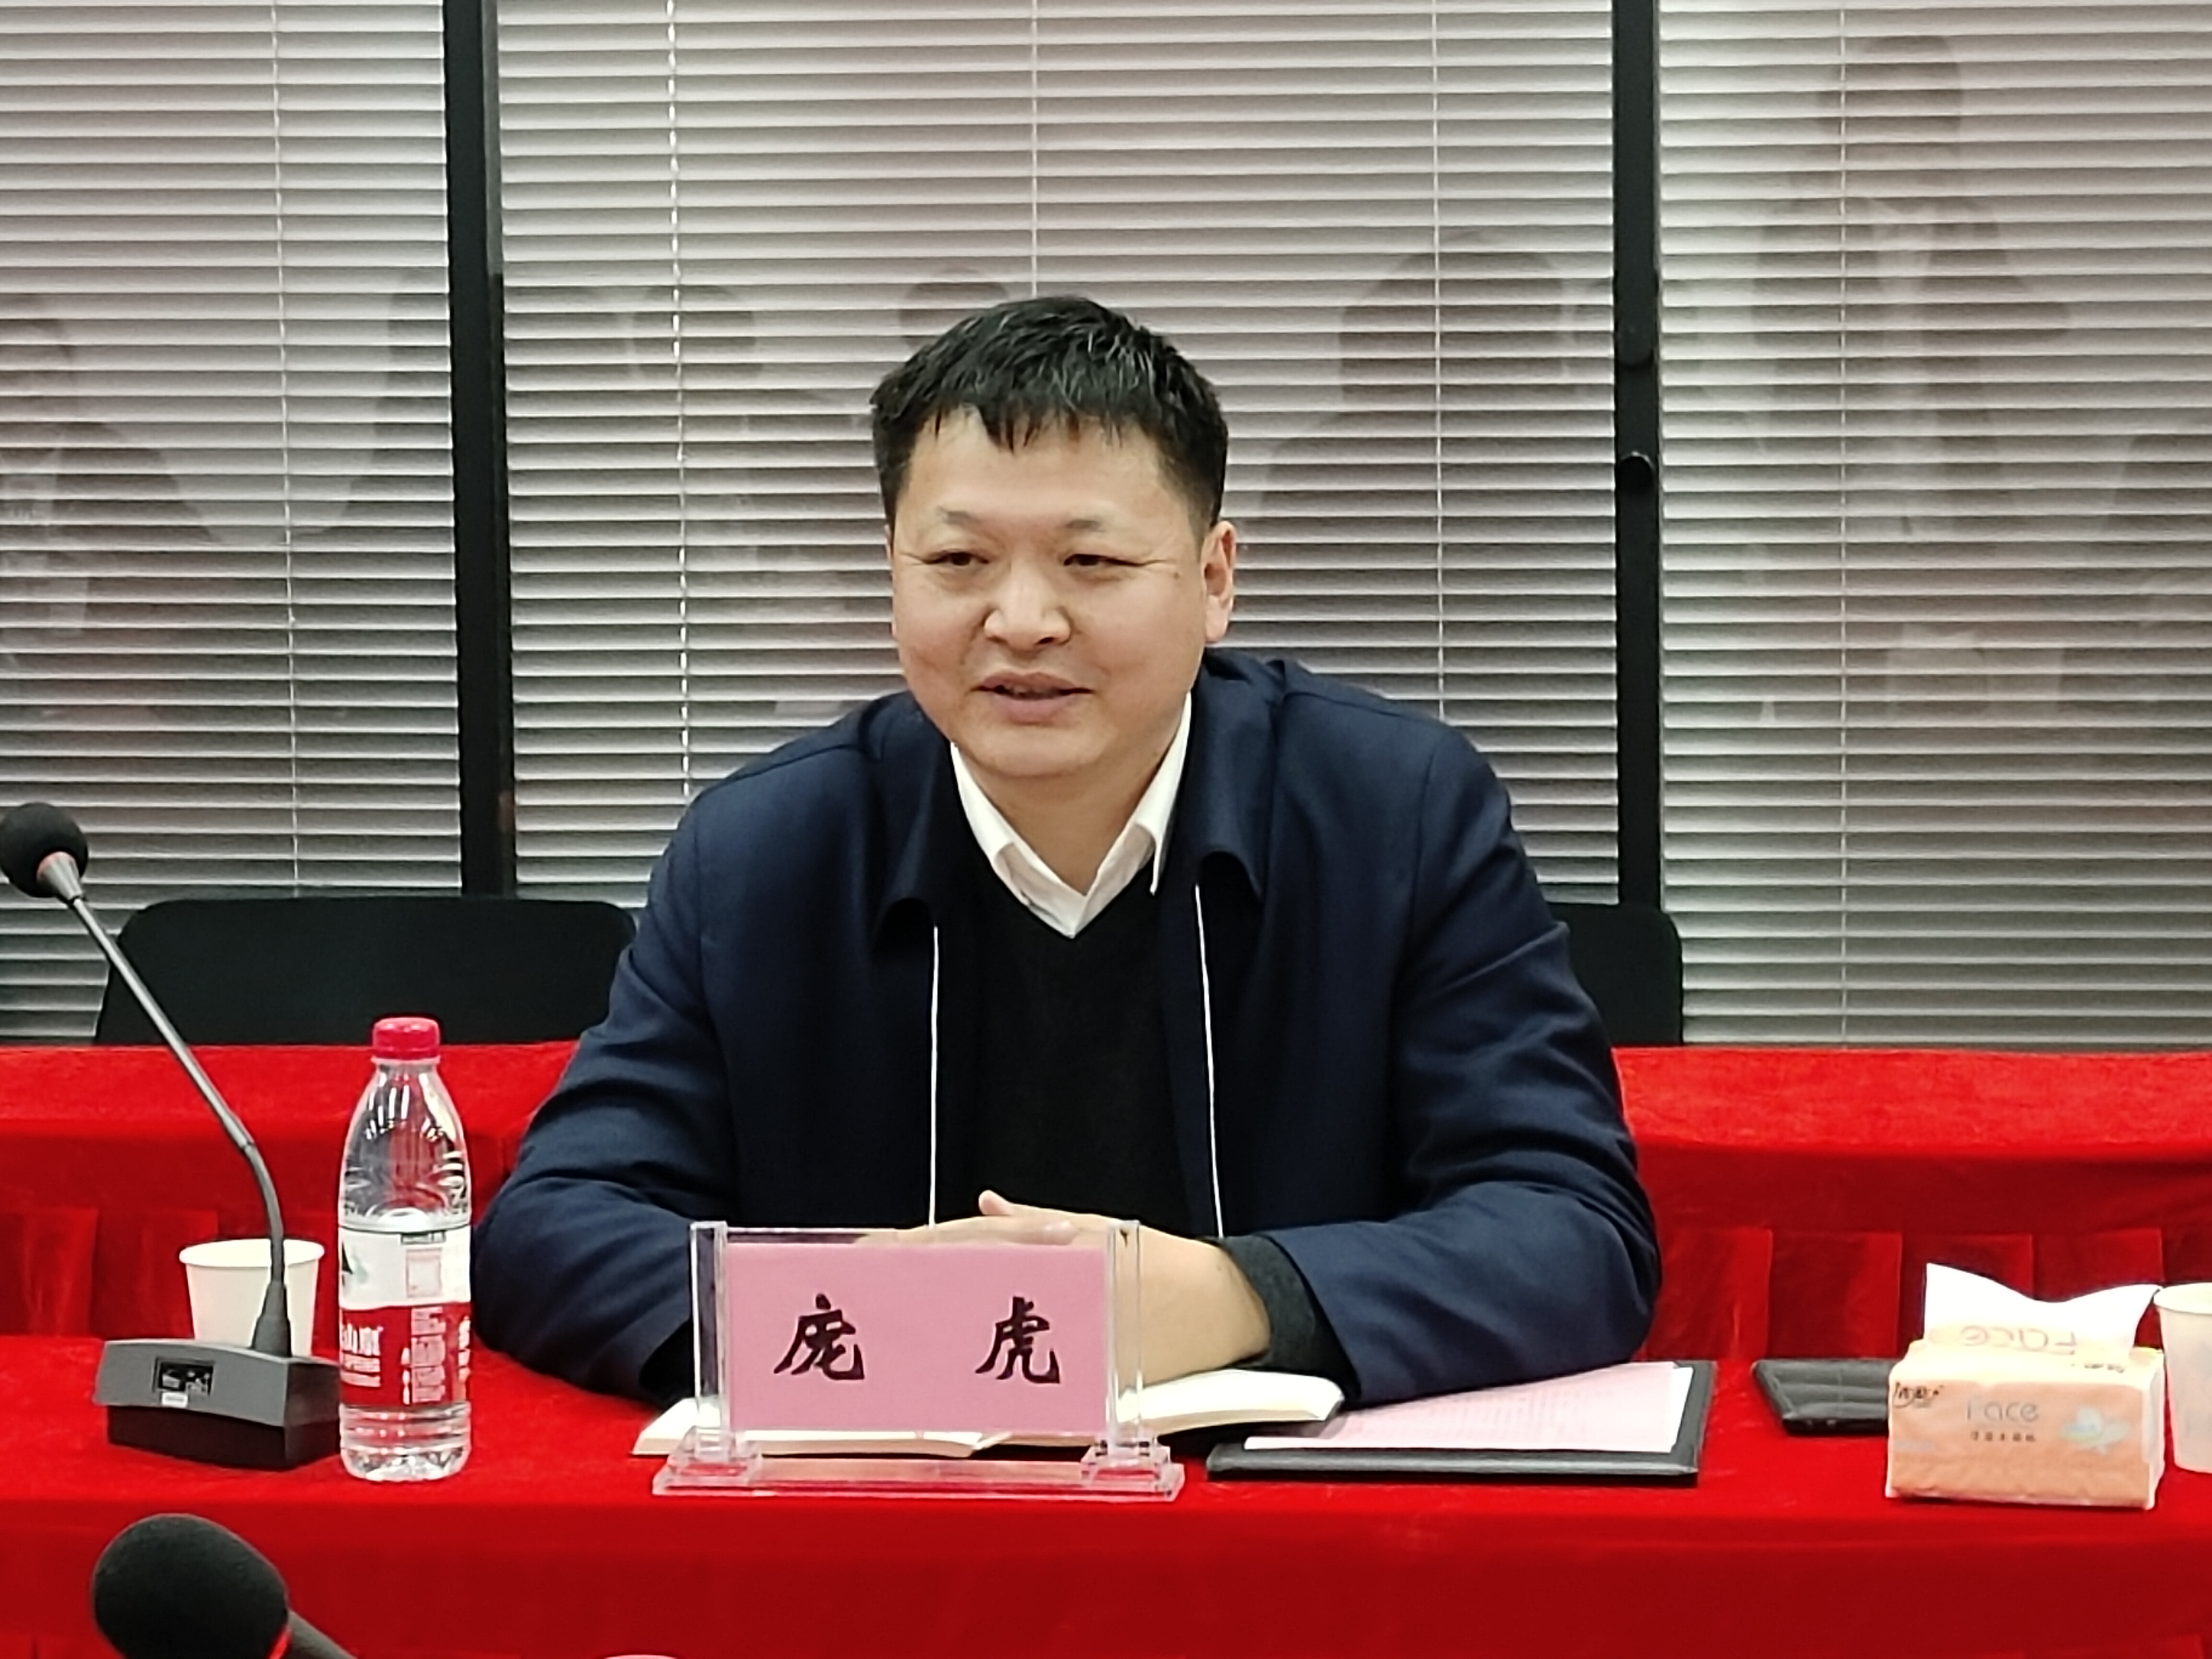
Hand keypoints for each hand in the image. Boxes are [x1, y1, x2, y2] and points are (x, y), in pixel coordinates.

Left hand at [884, 1191, 1271, 1383]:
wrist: (1223, 1305)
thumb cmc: (1160, 1263)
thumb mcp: (1099, 1227)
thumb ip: (1033, 1221)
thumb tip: (986, 1205)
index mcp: (1056, 1252)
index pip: (974, 1249)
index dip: (915, 1253)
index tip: (870, 1257)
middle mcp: (1059, 1294)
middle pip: (970, 1299)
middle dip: (909, 1303)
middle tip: (858, 1308)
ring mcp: (1071, 1339)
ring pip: (989, 1349)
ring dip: (936, 1355)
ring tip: (884, 1359)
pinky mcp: (1088, 1381)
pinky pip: (1029, 1393)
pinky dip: (988, 1398)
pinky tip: (952, 1405)